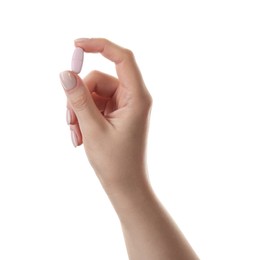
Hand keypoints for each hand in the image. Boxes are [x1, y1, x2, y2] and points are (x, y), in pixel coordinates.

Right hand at [60, 38, 151, 189]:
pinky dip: (84, 117)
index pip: (122, 58)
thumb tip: (66, 74)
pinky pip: (95, 105)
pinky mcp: (116, 114)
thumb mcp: (93, 129)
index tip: (76, 45)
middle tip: (69, 121)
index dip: (100, 46)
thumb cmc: (116, 162)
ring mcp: (124, 106)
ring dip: (79, 111)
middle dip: (79, 97)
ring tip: (76, 135)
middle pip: (100, 80)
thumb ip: (79, 100)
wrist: (126, 185)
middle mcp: (133, 98)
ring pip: (94, 93)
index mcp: (137, 98)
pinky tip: (81, 136)